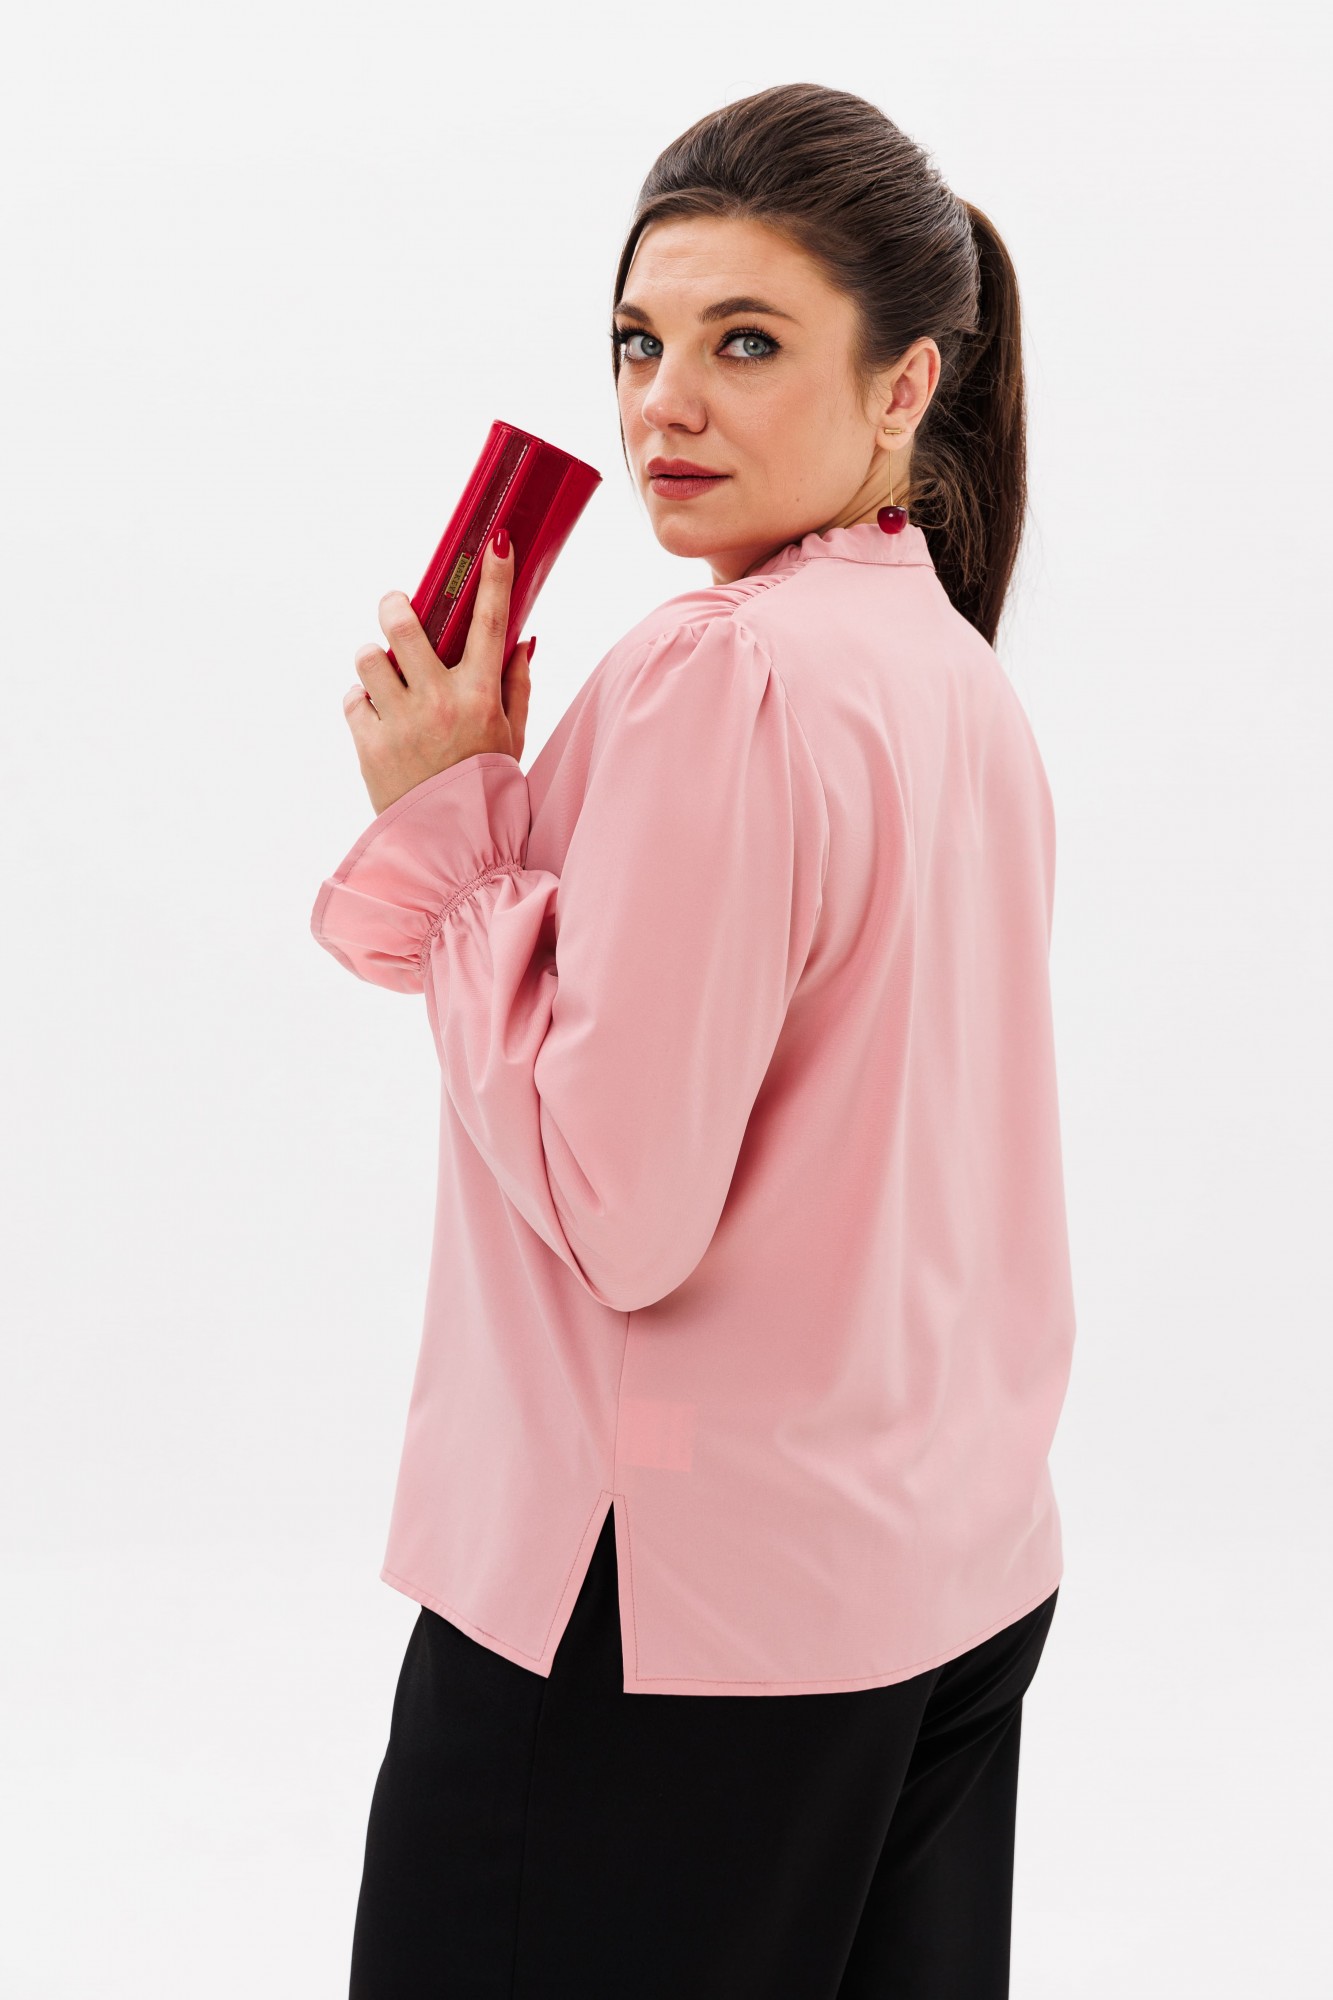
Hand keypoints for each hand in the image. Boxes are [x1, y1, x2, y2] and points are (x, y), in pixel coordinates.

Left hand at [343, 529, 534, 817]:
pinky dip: (362, 704)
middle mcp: (440, 703)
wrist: (453, 847)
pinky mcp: (368, 745)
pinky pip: (352, 700)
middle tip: (395, 608)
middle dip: (394, 606)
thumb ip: (516, 684)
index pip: (490, 623)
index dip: (495, 577)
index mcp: (482, 697)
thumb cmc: (487, 787)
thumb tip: (521, 637)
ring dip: (373, 660)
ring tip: (385, 677)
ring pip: (367, 658)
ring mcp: (401, 724)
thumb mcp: (513, 736)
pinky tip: (379, 719)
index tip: (496, 541)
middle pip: (402, 624)